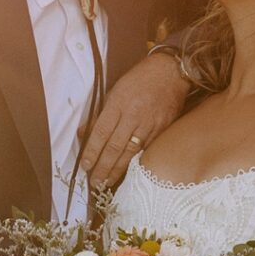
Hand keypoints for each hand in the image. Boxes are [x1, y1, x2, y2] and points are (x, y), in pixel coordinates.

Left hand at [82, 51, 191, 190]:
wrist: (171, 72)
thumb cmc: (139, 79)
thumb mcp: (115, 91)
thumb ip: (99, 114)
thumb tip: (83, 134)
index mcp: (118, 104)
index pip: (101, 133)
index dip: (92, 152)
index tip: (85, 166)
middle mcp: (133, 116)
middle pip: (115, 147)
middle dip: (103, 168)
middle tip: (94, 183)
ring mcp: (150, 124)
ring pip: (131, 153)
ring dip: (117, 170)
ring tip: (107, 183)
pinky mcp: (163, 130)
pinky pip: (147, 150)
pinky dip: (136, 164)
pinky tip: (128, 174)